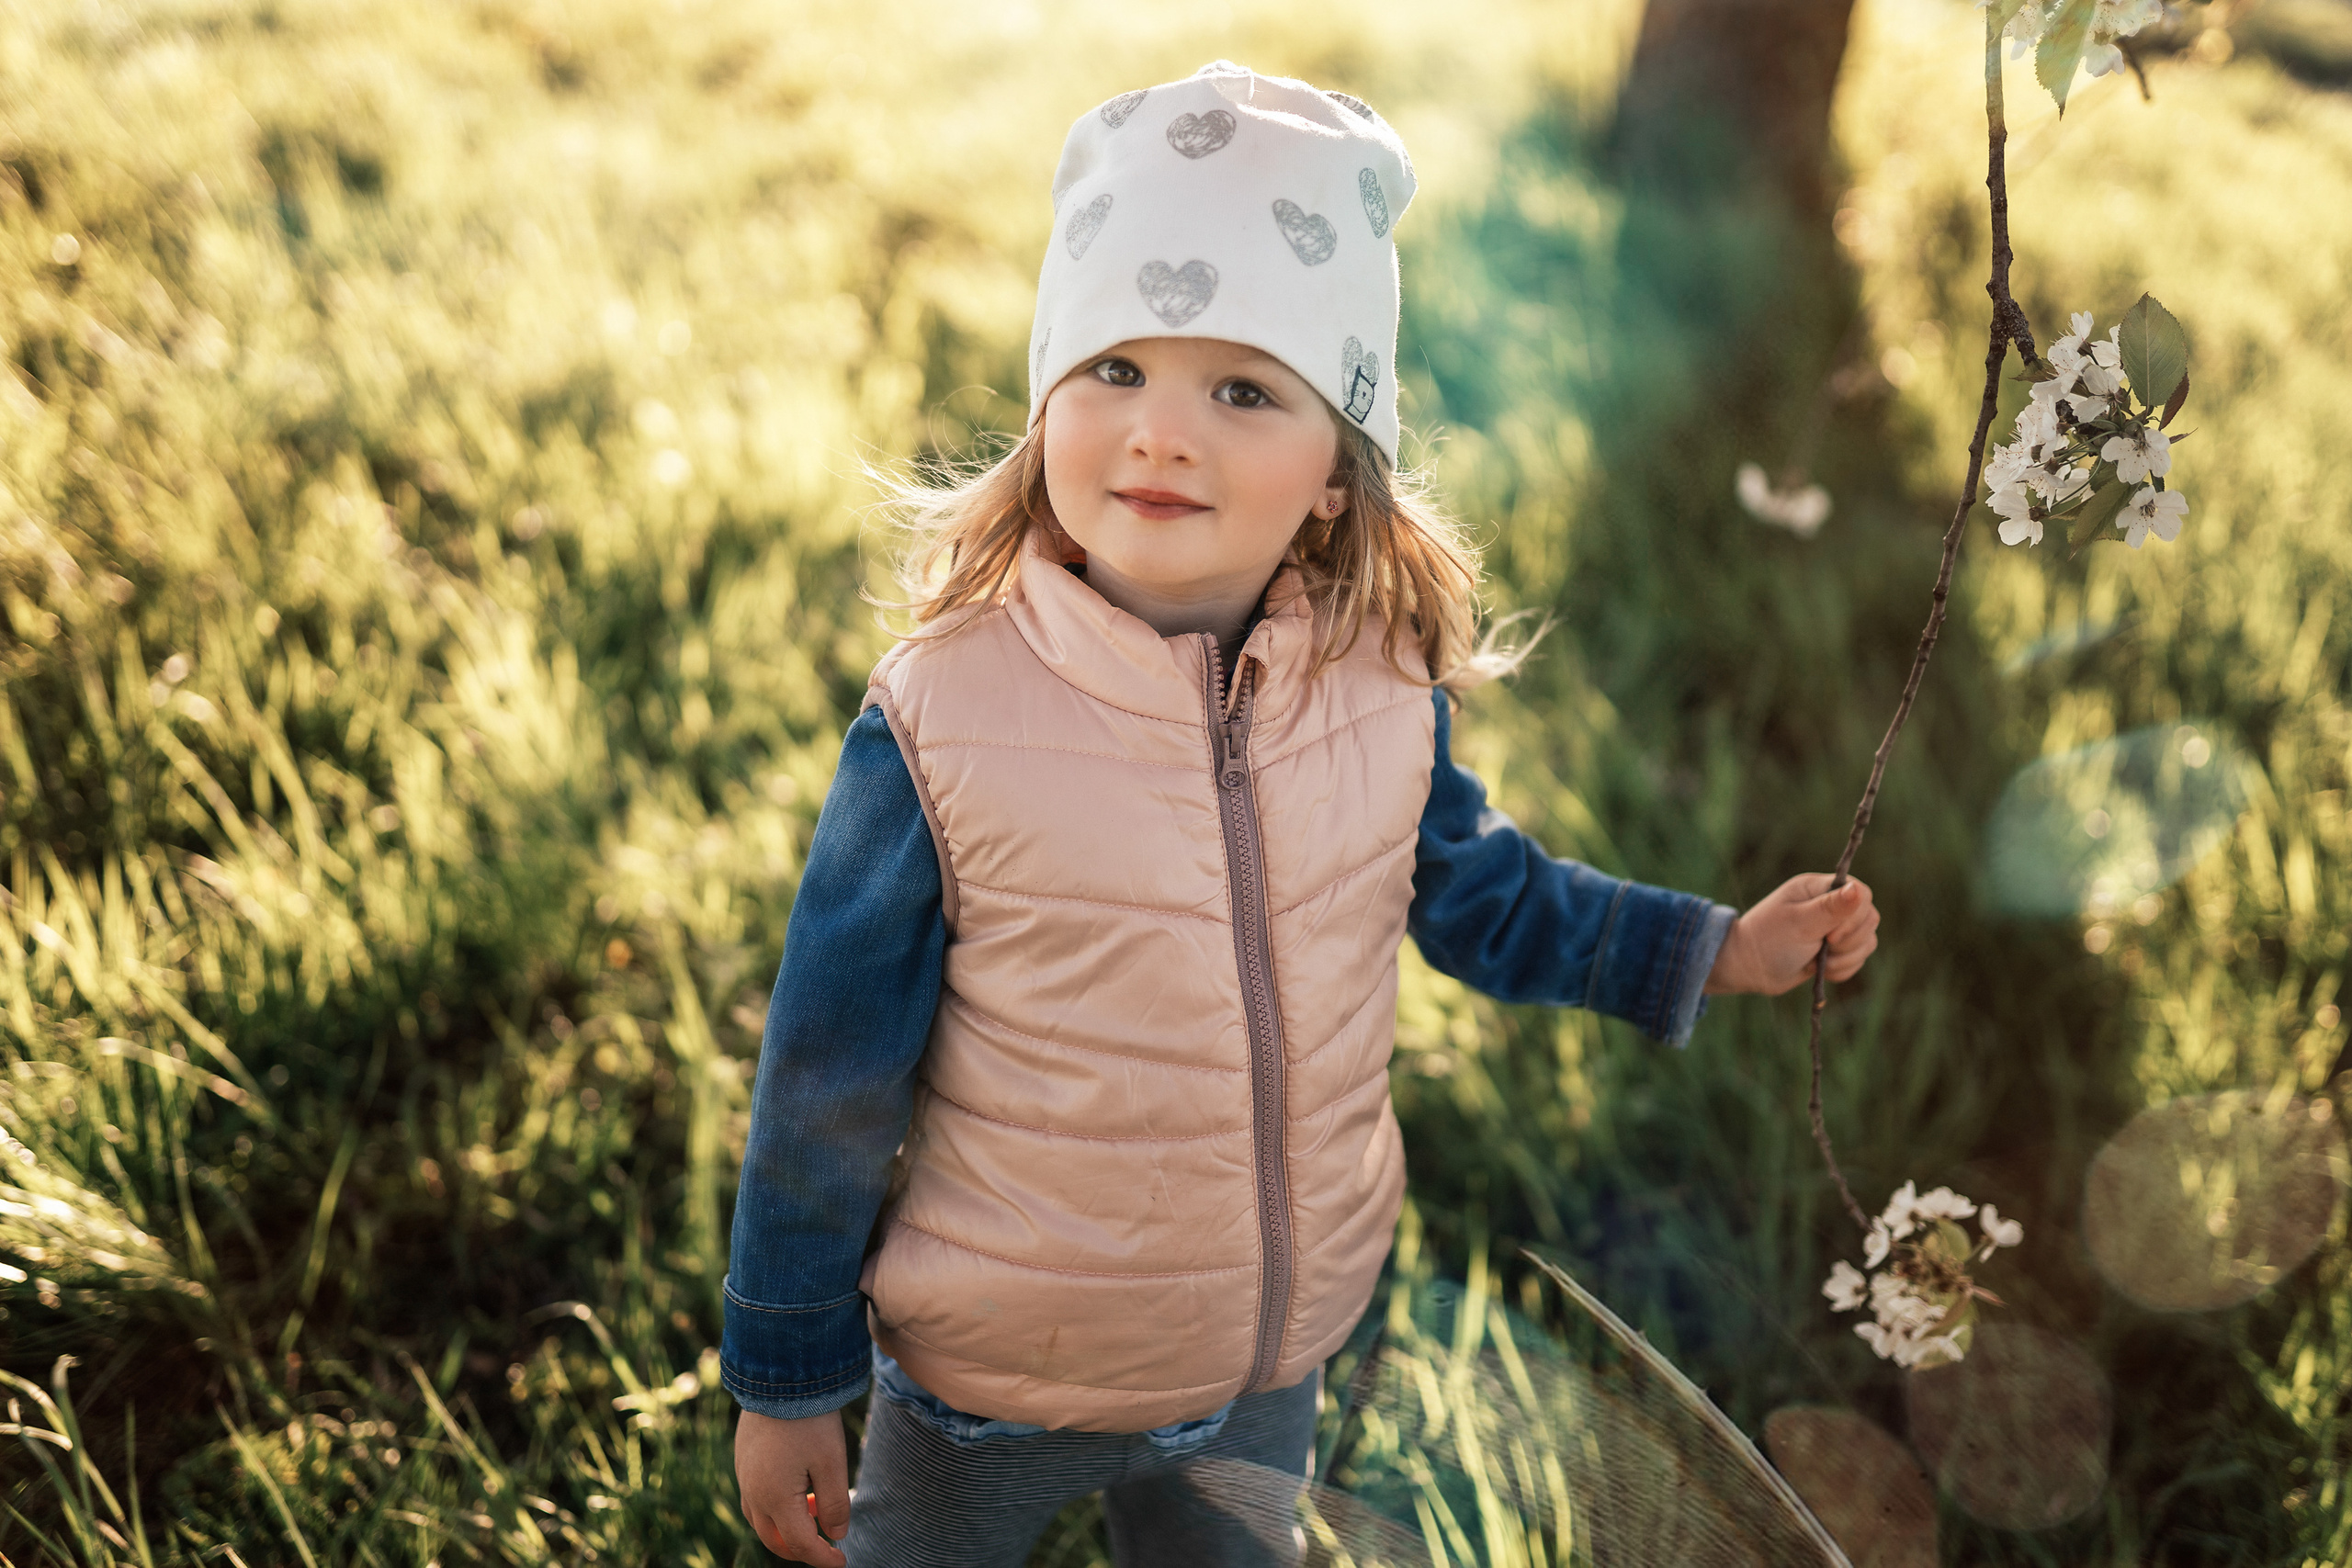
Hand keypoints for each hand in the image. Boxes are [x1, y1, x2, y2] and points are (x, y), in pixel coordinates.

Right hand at [737, 1408, 849, 1565]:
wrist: (779, 1377)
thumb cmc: (809, 1419)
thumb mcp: (832, 1462)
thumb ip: (835, 1503)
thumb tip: (836, 1534)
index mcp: (775, 1499)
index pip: (801, 1545)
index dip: (823, 1558)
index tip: (842, 1562)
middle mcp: (753, 1493)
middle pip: (774, 1540)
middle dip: (801, 1549)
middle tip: (827, 1545)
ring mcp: (743, 1476)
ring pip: (761, 1521)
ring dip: (787, 1529)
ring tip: (815, 1513)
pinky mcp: (743, 1460)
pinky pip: (755, 1499)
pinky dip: (776, 1508)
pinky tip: (798, 1490)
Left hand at [1703, 873, 1879, 996]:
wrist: (1750, 968)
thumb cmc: (1768, 940)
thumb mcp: (1798, 923)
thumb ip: (1830, 908)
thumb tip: (1858, 889)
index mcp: (1818, 888)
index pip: (1862, 893)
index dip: (1854, 917)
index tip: (1830, 934)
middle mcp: (1831, 904)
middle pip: (1869, 919)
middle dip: (1849, 941)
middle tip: (1822, 947)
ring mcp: (1836, 927)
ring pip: (1867, 941)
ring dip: (1846, 958)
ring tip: (1818, 962)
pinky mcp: (1837, 949)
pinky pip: (1858, 958)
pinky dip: (1843, 968)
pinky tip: (1821, 970)